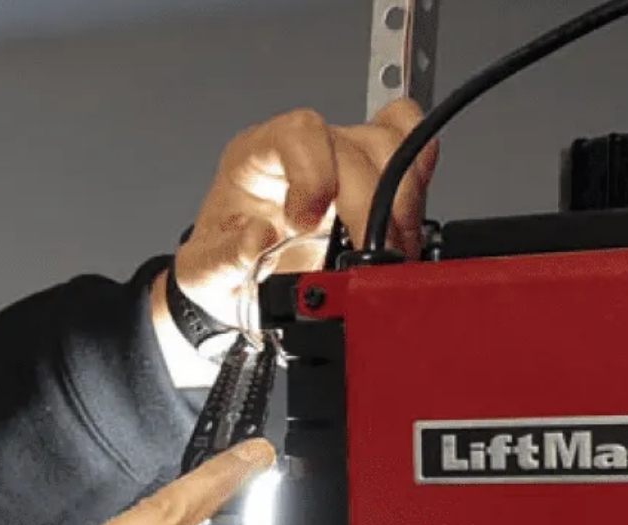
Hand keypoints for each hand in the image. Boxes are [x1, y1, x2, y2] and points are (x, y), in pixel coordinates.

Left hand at [152, 102, 438, 385]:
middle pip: (354, 145)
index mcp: (255, 158)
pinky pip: (410, 143)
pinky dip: (421, 173)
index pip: (297, 133)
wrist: (242, 286)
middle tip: (369, 257)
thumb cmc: (223, 268)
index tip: (307, 225)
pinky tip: (409, 216)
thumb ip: (227, 257)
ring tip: (390, 250)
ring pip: (391, 143)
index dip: (314, 173)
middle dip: (370, 204)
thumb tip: (259, 238)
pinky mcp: (372, 176)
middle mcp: (303, 150)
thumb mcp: (206, 273)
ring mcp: (342, 158)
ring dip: (402, 200)